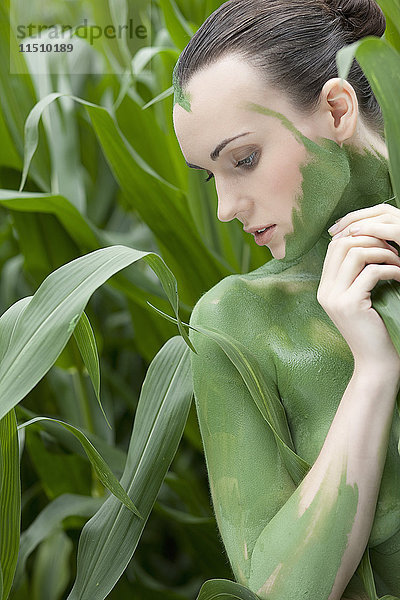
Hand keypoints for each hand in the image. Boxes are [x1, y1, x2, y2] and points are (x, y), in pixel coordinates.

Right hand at [318, 203, 399, 370]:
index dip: (359, 237)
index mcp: (325, 288)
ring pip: (356, 253)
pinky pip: (371, 272)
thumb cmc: (372, 330)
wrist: (374, 362)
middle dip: (372, 240)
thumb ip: (355, 276)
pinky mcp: (351, 304)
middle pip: (343, 244)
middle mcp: (325, 291)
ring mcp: (335, 298)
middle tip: (393, 250)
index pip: (335, 245)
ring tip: (398, 262)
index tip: (381, 244)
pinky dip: (390, 269)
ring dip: (383, 253)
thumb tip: (367, 243)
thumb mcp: (359, 299)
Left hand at [327, 202, 399, 244]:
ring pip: (382, 217)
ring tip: (340, 235)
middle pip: (376, 211)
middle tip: (333, 232)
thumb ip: (375, 241)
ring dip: (358, 225)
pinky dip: (371, 229)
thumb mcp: (388, 248)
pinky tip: (354, 234)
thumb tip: (352, 241)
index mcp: (398, 221)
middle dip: (351, 220)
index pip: (374, 213)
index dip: (352, 218)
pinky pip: (391, 229)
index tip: (336, 228)